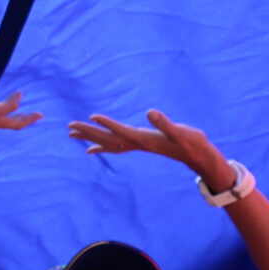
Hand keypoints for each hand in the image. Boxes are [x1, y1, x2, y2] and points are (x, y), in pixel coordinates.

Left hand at [68, 110, 236, 193]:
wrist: (199, 157)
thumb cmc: (193, 143)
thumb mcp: (182, 132)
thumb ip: (166, 123)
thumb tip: (150, 112)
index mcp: (146, 139)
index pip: (122, 131)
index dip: (107, 123)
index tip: (91, 116)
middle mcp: (137, 143)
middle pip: (108, 138)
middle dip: (89, 132)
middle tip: (69, 128)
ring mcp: (138, 145)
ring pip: (108, 142)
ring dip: (90, 137)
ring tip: (71, 135)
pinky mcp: (141, 144)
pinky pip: (115, 146)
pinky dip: (101, 145)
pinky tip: (90, 148)